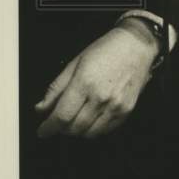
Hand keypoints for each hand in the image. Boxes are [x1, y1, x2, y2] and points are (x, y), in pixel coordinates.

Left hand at [34, 22, 158, 138]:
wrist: (137, 45)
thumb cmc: (107, 49)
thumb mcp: (75, 62)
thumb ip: (56, 88)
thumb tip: (41, 108)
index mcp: (85, 82)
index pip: (62, 116)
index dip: (48, 127)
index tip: (43, 130)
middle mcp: (101, 97)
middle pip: (74, 128)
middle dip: (61, 129)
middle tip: (59, 121)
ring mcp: (116, 105)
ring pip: (89, 133)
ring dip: (77, 131)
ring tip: (75, 119)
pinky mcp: (127, 110)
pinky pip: (105, 130)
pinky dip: (94, 129)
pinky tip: (91, 118)